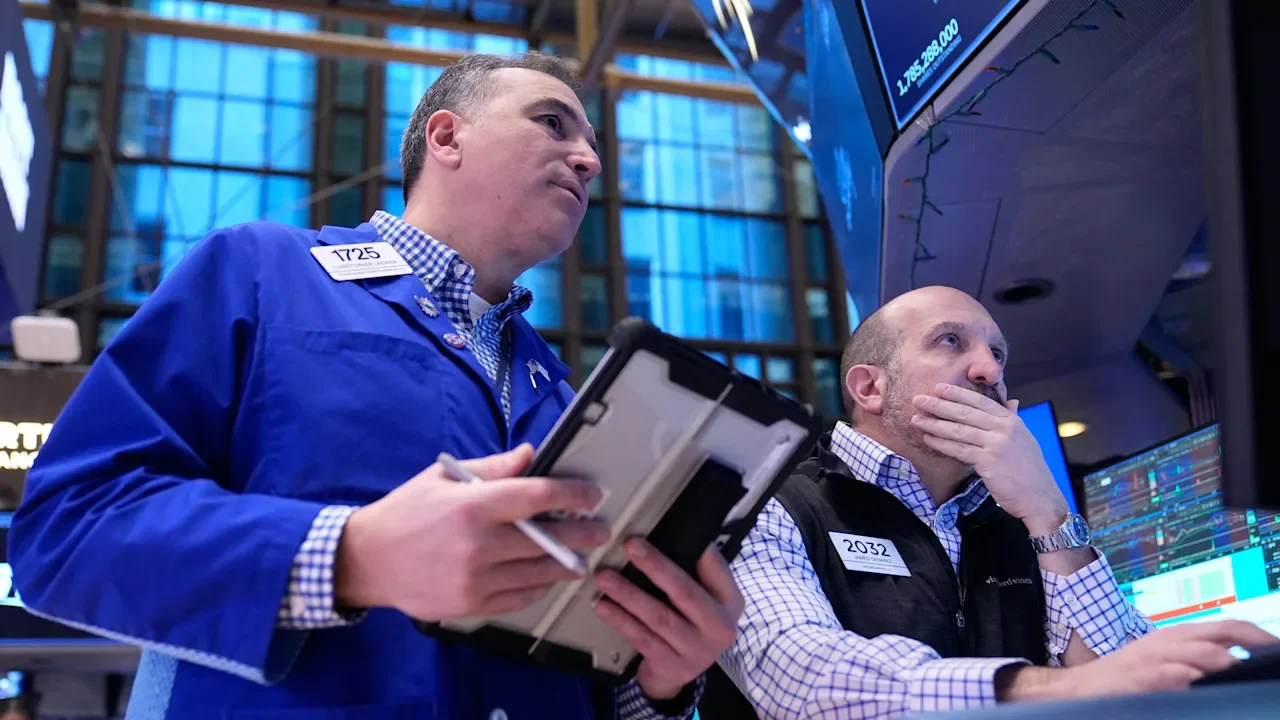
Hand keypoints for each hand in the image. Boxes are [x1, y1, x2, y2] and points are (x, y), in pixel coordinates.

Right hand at [334, 444, 609, 619]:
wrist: (367, 561)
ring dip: (566, 563)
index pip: (537, 497)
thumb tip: (531, 456)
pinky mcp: (472, 606)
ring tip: (579, 554)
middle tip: (600, 529)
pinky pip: (521, 598)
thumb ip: (492, 468)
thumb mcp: (443, 478)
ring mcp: (476, 580)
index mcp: (472, 506)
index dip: (573, 495)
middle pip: (548, 540)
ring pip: (540, 573)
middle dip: (583, 533)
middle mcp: (478, 545)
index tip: (592, 496)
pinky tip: (545, 575)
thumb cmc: (405, 514)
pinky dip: (538, 586)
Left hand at [592, 540, 744, 701]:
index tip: (672, 529)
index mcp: (730, 602)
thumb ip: (697, 572)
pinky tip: (603, 605)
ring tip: (605, 577)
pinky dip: (620, 620)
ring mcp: (697, 650)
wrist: (680, 674)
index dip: (697, 550)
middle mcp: (719, 627)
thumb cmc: (690, 624)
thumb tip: (675, 533)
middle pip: (685, 592)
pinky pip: (642, 638)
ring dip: (629, 593)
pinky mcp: (672, 665)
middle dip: (655, 566)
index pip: (716, 568)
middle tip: (630, 545)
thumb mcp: (706, 599)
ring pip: (658, 616)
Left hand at [911, 383, 1067, 531]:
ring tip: (916, 419)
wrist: (1039, 497)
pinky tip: (928, 439)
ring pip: (959, 430)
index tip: (939, 387)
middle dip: (939, 405)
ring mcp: (996, 444)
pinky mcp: (988, 461)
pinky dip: (941, 444)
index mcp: (1012, 421)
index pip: (981, 402)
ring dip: (934, 424)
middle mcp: (1004, 429)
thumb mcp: (1024, 439)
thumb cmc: (1030, 470)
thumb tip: (1012, 402)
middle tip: (918, 399)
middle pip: (965, 413)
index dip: (958, 394)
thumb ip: (1014, 419)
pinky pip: (959, 450)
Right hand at [1000, 620, 1278, 701]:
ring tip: (1245, 676)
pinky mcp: (1146, 677)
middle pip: (1226, 632)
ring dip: (1232, 666)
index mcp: (1178, 635)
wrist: (1077, 690)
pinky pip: (1180, 676)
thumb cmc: (1124, 679)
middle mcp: (1171, 640)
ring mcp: (1157, 657)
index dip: (1260, 637)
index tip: (1277, 651)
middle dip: (1258, 644)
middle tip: (1276, 659)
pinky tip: (1206, 689)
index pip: (1229, 627)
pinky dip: (1198, 681)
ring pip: (1208, 654)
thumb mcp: (1160, 661)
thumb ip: (1194, 661)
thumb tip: (1233, 667)